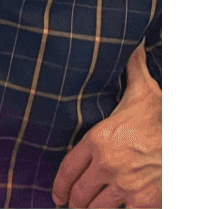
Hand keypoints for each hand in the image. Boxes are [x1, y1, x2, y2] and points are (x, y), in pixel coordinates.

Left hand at [52, 41, 161, 207]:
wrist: (179, 136)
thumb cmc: (161, 116)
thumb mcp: (142, 90)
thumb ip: (131, 69)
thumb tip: (133, 45)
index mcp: (98, 140)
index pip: (67, 170)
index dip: (59, 186)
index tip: (57, 196)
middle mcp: (107, 165)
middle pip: (79, 195)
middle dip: (73, 203)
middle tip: (71, 206)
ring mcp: (126, 187)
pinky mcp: (145, 203)